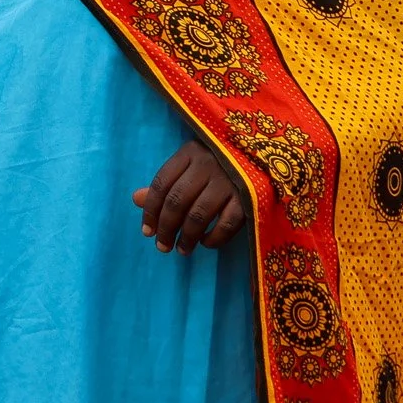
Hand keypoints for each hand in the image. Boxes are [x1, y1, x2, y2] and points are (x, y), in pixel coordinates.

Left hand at [132, 142, 249, 253]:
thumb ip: (167, 182)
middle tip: (161, 246)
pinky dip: (213, 238)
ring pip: (198, 215)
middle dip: (166, 228)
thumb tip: (136, 199)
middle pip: (177, 202)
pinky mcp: (249, 199)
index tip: (146, 231)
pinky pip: (226, 225)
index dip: (150, 210)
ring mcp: (230, 181)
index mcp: (190, 153)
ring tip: (181, 250)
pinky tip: (206, 243)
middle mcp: (208, 165)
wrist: (266, 157)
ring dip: (187, 237)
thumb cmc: (221, 161)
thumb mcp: (192, 164)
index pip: (161, 184)